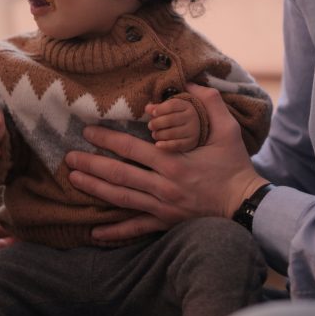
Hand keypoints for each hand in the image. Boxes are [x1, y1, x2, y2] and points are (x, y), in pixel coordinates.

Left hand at [65, 83, 267, 242]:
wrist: (246, 205)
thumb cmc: (235, 166)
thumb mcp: (227, 130)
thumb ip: (210, 103)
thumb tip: (190, 82)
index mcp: (173, 162)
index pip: (131, 149)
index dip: (107, 140)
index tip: (88, 132)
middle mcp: (163, 186)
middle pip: (119, 174)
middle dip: (91, 164)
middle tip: (68, 157)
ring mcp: (163, 207)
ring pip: (121, 198)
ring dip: (95, 188)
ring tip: (74, 179)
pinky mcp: (166, 223)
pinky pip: (136, 229)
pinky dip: (115, 232)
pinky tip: (94, 233)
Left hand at [146, 98, 199, 151]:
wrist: (196, 126)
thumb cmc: (177, 115)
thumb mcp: (169, 109)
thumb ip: (157, 108)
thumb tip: (147, 109)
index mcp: (185, 106)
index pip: (172, 105)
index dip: (161, 109)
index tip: (153, 113)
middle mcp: (191, 117)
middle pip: (171, 119)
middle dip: (157, 123)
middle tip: (150, 126)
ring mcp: (192, 130)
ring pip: (172, 133)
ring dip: (159, 134)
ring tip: (154, 134)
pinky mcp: (190, 142)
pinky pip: (176, 144)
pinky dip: (165, 145)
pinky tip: (157, 144)